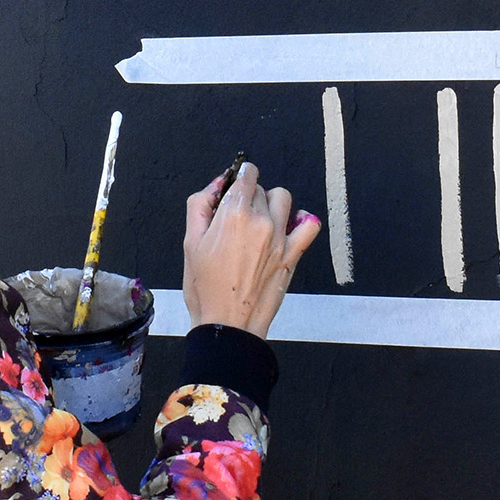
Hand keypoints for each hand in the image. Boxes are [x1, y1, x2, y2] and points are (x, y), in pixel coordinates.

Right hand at [180, 161, 320, 338]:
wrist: (228, 325)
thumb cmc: (205, 289)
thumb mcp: (190, 242)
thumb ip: (201, 204)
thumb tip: (218, 183)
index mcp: (233, 214)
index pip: (246, 174)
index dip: (239, 176)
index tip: (235, 186)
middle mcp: (260, 221)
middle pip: (261, 189)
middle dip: (249, 196)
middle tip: (236, 218)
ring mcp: (280, 237)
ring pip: (283, 199)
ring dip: (272, 203)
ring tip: (260, 221)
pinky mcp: (293, 254)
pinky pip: (309, 225)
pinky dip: (302, 220)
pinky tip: (289, 227)